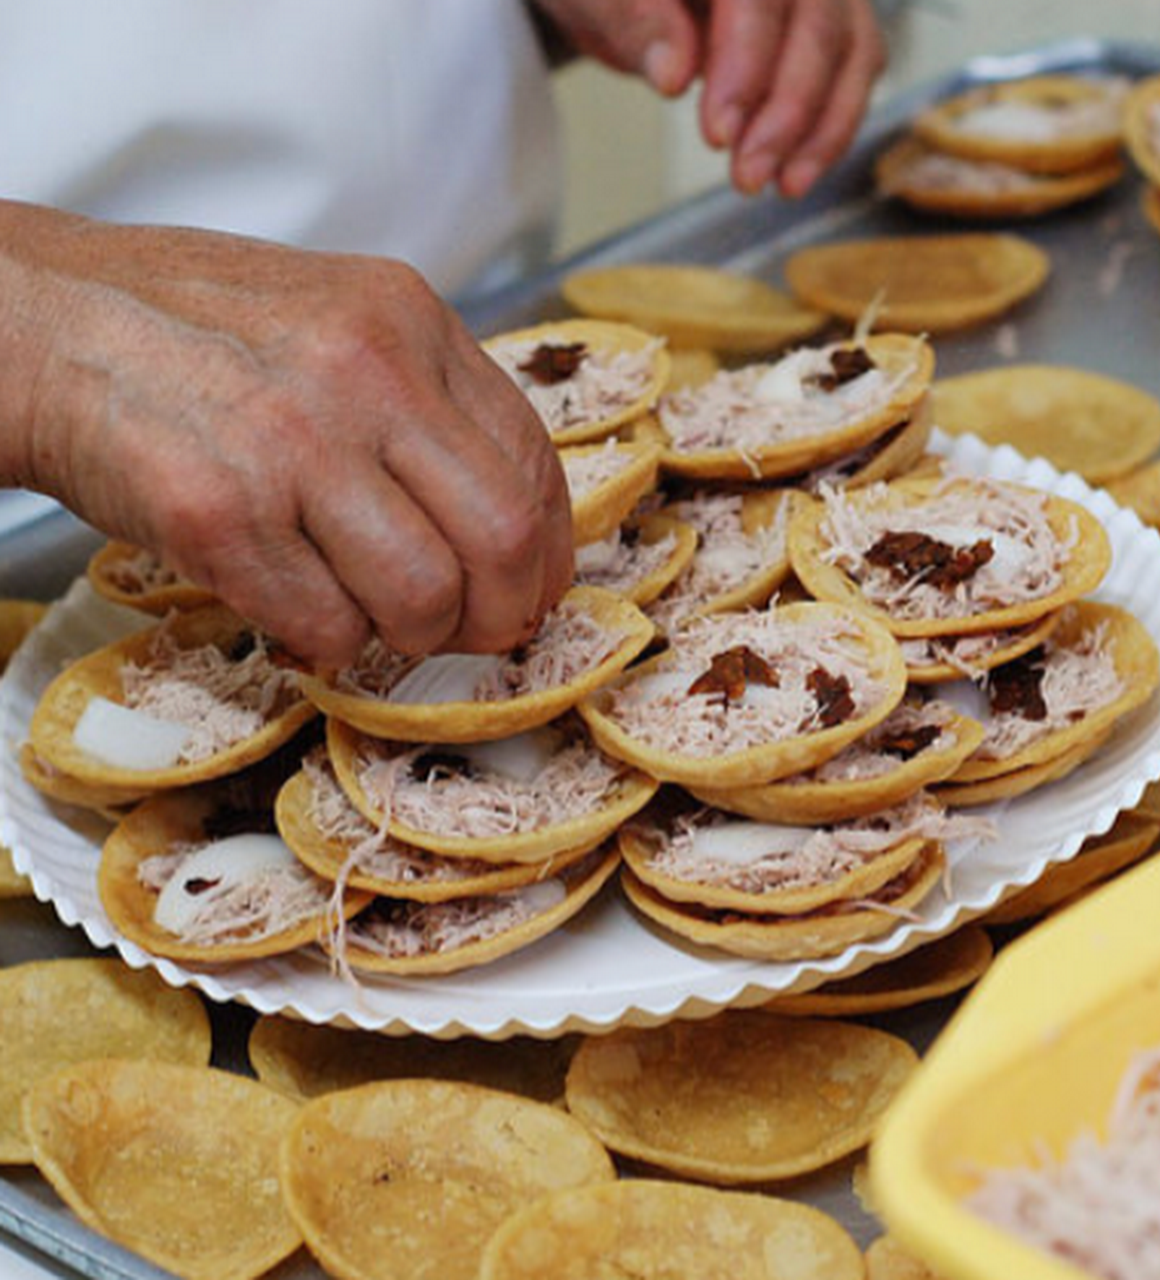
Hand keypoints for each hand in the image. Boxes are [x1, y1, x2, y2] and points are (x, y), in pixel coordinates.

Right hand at [0, 203, 573, 667]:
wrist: (42, 324)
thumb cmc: (194, 333)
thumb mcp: (338, 321)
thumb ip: (427, 402)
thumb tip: (507, 526)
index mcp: (410, 321)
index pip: (532, 460)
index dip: (548, 551)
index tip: (534, 590)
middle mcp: (366, 374)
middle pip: (503, 539)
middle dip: (504, 614)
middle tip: (475, 633)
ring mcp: (293, 443)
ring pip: (424, 598)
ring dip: (412, 637)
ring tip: (376, 620)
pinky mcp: (222, 514)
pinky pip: (329, 627)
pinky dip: (330, 644)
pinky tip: (301, 611)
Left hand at [530, 0, 884, 196]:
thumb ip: (633, 21)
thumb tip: (672, 73)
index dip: (747, 63)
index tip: (719, 133)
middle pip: (818, 20)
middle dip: (788, 108)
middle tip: (748, 176)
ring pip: (850, 47)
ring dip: (820, 127)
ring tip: (781, 185)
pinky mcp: (833, 19)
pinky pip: (856, 67)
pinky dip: (832, 125)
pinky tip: (796, 172)